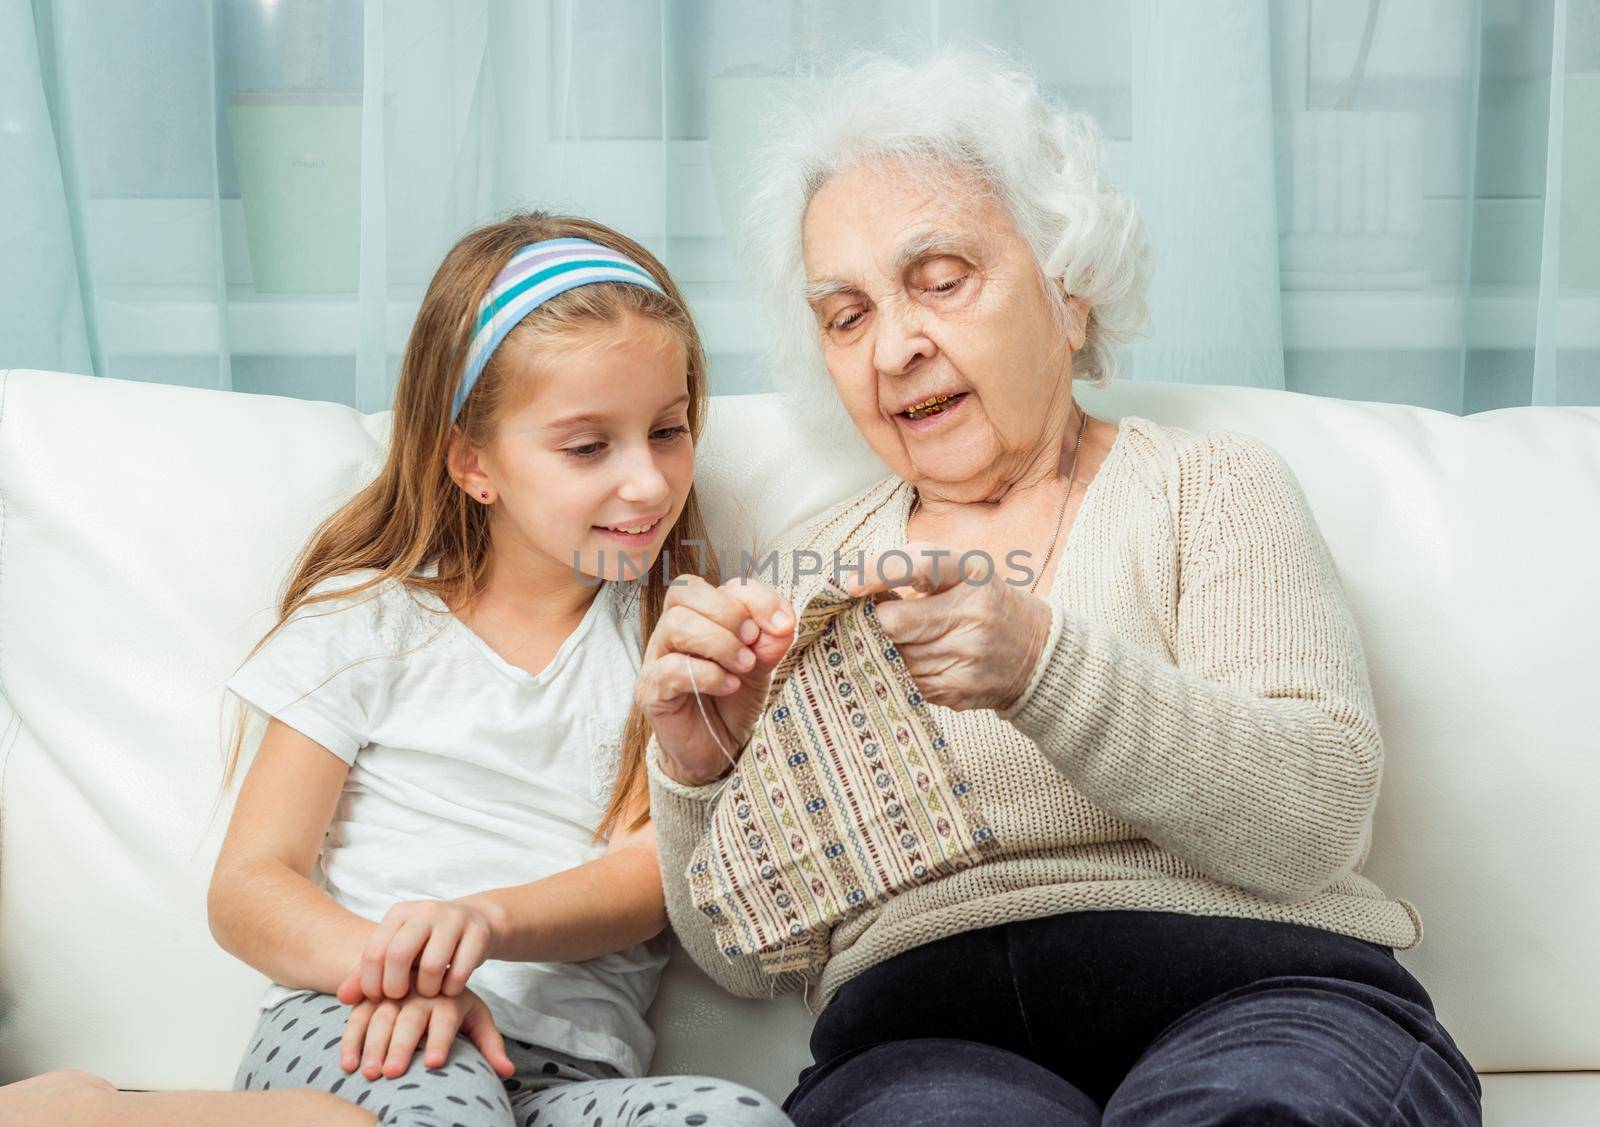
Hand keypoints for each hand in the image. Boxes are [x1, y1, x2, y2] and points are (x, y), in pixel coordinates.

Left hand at [337, 899, 496, 1003]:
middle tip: (400, 998)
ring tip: (428, 994)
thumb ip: (367, 975)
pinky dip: (452, 988)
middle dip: (396, 986)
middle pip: (399, 955)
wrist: (475, 923)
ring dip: (428, 990)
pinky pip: (461, 971)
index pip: (374, 950)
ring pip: (432, 965)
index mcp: (400, 913)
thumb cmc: (426, 945)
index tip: (377, 998)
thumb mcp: (396, 953)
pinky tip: (449, 989)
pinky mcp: (478, 932)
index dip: (371, 982)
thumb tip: (344, 998)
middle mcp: (425, 910)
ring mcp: (454, 919)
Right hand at [339, 982, 513, 1080]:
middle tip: (392, 1072)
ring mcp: (394, 993)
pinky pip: (358, 1016)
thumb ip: (489, 1043)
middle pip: (410, 1020)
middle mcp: (420, 993)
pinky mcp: (372, 996)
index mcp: (449, 997)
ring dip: (372, 1045)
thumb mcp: (476, 1018)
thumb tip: (507, 1070)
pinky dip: (350, 1039)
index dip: (440, 1040)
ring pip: (381, 1017)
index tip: (435, 1063)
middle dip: (401, 1046)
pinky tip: (348, 1064)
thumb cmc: (455, 1006)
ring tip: (369, 1073)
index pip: (446, 1018)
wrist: (428, 968)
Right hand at [636, 574, 794, 786]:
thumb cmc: (733, 701)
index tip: (783, 624)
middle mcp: (673, 630)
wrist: (716, 750)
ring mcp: (657, 658)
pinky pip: (671, 668)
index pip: (719, 584)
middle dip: (729, 613)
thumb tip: (782, 623)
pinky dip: (708, 674)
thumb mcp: (761, 666)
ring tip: (743, 667)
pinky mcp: (651, 691)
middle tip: (752, 643)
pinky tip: (729, 686)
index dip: (756, 597)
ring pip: (676, 625)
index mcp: (701, 615)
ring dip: (719, 643)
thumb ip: (770, 640)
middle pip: (685, 591)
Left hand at [846, 541, 1052, 712]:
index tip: (849, 585)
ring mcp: (966, 655)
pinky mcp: (958, 688)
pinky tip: (901, 662)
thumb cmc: (985, 602)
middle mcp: (972, 614)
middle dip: (871, 622)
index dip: (878, 573)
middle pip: (896, 623)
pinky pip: (905, 681)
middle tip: (863, 619)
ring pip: (895, 656)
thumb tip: (854, 584)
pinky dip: (894, 671)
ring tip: (887, 640)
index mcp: (971, 573)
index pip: (920, 566)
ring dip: (879, 649)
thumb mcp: (963, 571)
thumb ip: (913, 567)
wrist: (1037, 653)